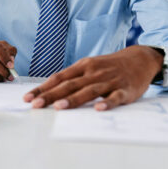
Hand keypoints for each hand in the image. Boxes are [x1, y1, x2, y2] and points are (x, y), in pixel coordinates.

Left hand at [23, 46, 163, 110]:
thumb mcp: (89, 66)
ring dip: (73, 99)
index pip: (58, 78)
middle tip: (35, 105)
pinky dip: (107, 103)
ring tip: (59, 107)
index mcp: (83, 66)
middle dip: (51, 95)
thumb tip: (49, 90)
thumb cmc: (109, 66)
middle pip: (69, 85)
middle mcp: (93, 72)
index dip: (43, 88)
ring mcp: (109, 81)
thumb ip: (72, 78)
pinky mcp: (125, 90)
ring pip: (89, 91)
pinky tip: (99, 109)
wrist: (139, 59)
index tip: (28, 98)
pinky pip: (115, 97)